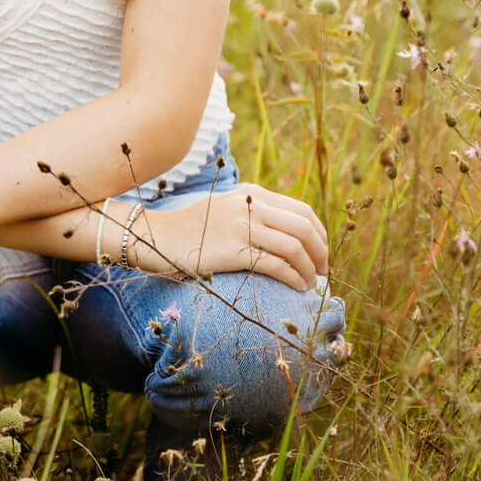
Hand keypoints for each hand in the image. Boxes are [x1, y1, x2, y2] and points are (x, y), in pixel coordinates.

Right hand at [134, 185, 329, 295]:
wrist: (156, 236)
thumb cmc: (190, 228)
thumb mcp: (225, 208)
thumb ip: (252, 211)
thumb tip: (285, 232)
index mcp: (252, 193)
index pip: (302, 211)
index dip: (320, 234)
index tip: (322, 254)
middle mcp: (250, 205)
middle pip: (304, 227)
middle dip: (321, 252)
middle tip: (324, 272)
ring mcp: (241, 227)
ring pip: (294, 247)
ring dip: (311, 269)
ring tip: (312, 284)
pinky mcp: (232, 251)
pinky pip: (276, 264)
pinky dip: (294, 277)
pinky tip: (297, 288)